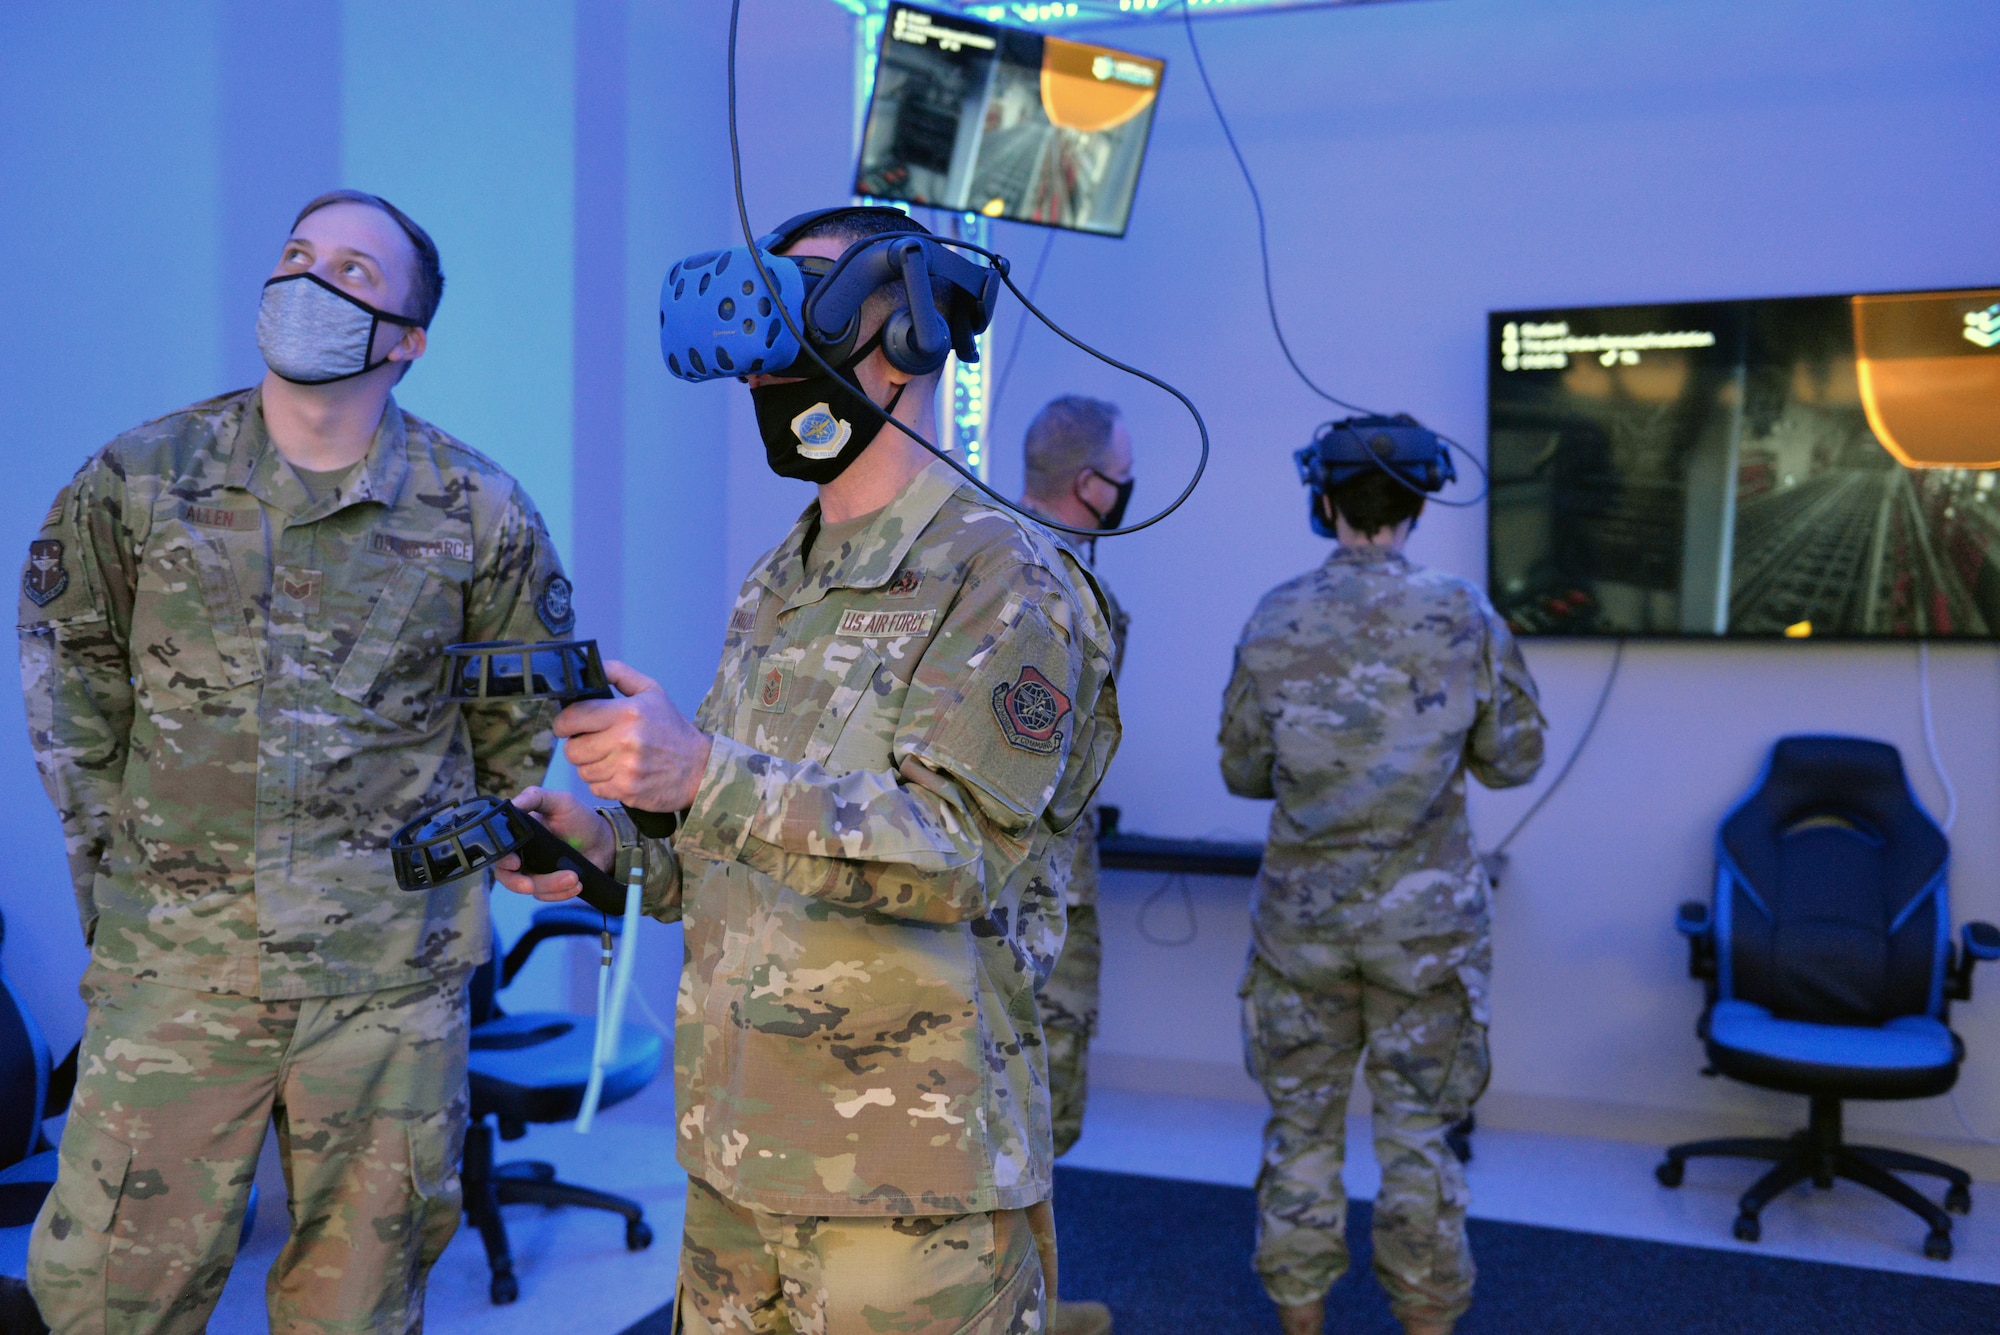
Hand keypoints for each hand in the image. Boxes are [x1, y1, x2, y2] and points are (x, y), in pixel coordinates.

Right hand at [491, 785, 613, 900]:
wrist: (605, 842)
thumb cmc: (580, 819)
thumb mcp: (560, 801)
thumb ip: (536, 797)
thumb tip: (511, 803)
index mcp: (519, 833)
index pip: (499, 849)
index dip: (502, 859)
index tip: (515, 862)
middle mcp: (522, 854)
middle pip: (507, 876)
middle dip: (518, 883)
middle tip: (531, 885)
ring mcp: (535, 871)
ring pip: (531, 888)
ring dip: (551, 886)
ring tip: (574, 877)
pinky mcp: (549, 886)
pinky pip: (547, 896)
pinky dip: (561, 894)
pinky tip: (577, 885)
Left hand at [556, 661, 712, 814]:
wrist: (699, 768)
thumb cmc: (672, 728)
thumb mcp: (652, 692)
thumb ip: (620, 674)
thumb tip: (589, 665)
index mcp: (629, 713)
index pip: (575, 717)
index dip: (563, 722)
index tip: (566, 725)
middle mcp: (626, 740)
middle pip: (573, 749)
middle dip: (577, 745)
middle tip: (590, 743)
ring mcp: (626, 768)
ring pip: (582, 770)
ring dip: (590, 765)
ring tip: (609, 758)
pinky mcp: (627, 790)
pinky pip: (595, 787)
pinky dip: (602, 782)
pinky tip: (618, 773)